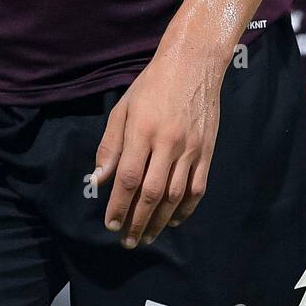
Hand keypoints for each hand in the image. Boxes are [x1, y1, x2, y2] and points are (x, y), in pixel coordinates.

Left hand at [93, 43, 222, 248]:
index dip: (118, 206)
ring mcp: (190, 149)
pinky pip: (197, 188)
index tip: (110, 224)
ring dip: (159, 221)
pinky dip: (185, 209)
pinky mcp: (206, 151)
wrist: (193, 65)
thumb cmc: (152, 85)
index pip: (128, 178)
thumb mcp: (124, 108)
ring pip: (174, 196)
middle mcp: (167, 143)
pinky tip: (173, 220)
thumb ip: (110, 145)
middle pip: (150, 193)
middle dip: (137, 222)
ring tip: (147, 236)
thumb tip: (98, 178)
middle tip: (128, 240)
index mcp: (142, 131)